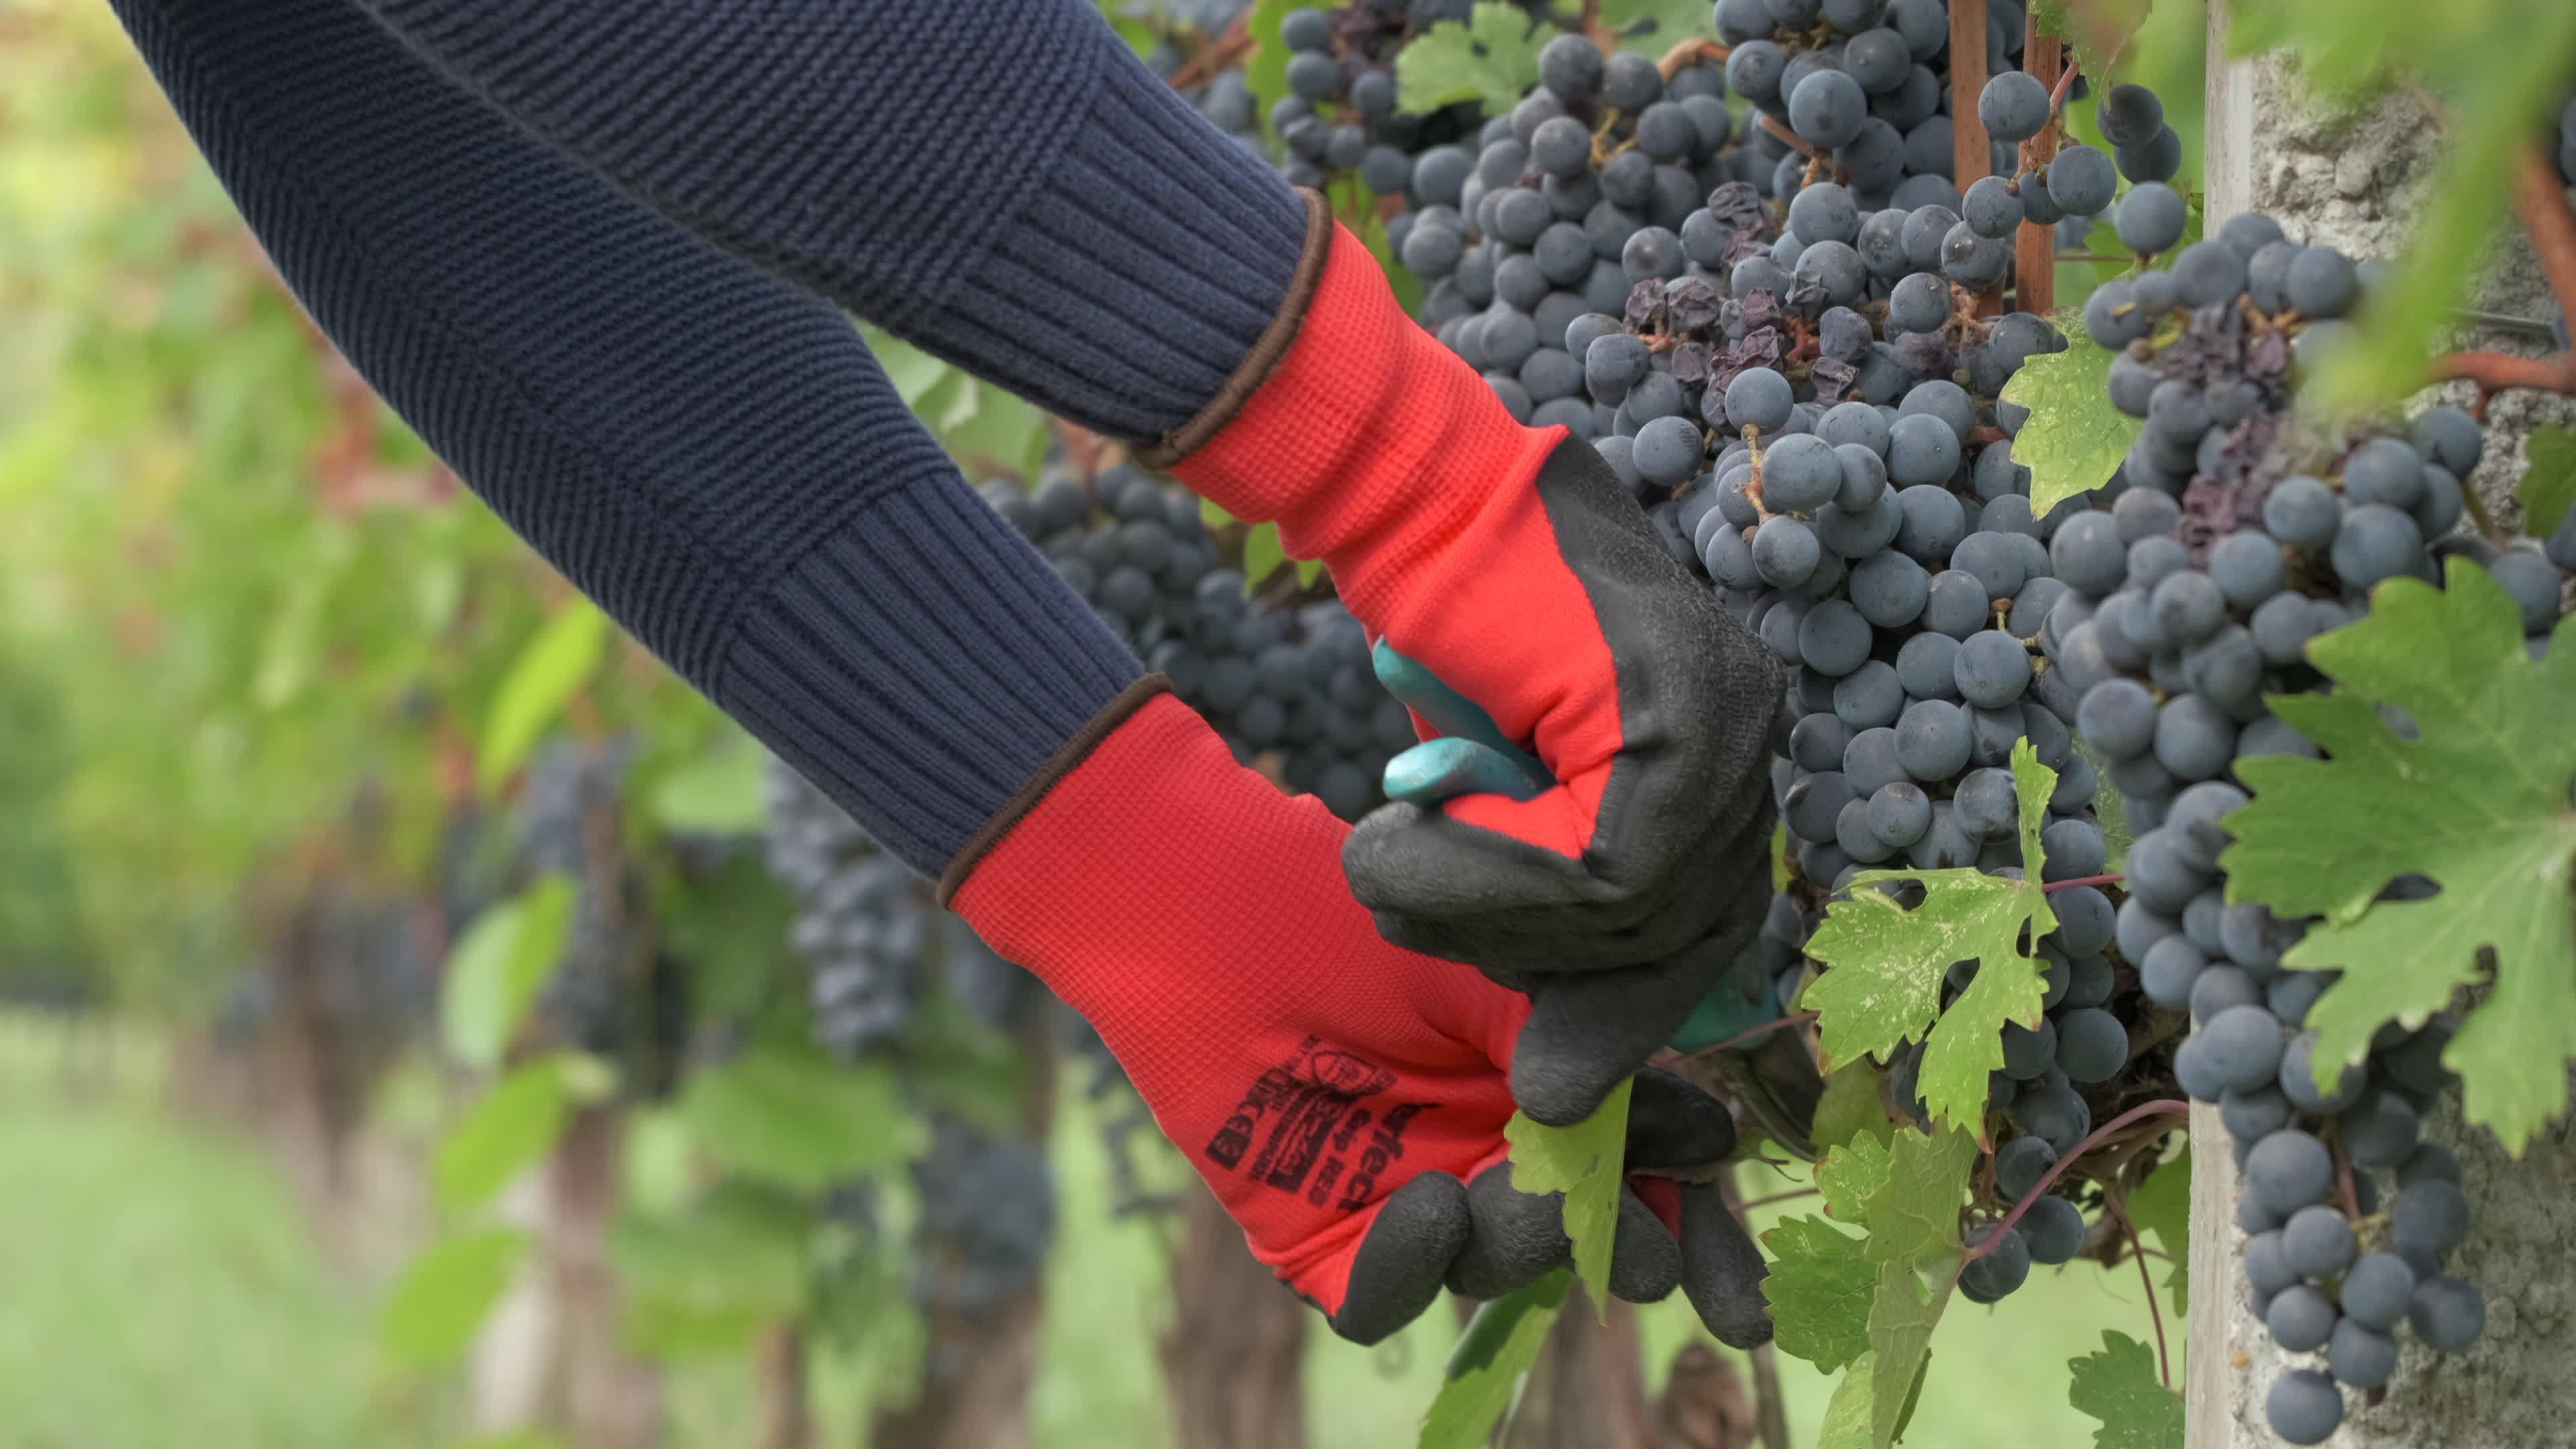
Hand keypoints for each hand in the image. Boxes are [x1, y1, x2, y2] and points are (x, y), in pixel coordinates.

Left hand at [947, 690, 1770, 1343]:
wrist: (1216, 905)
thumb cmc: (1353, 915)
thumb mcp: (1500, 977)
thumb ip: (1582, 1056)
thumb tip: (1678, 1152)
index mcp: (1540, 1086)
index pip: (1640, 1176)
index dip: (1695, 1233)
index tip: (1738, 1280)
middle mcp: (1483, 1153)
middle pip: (1578, 1243)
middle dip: (1626, 1255)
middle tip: (1645, 1247)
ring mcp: (1405, 1199)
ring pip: (1492, 1270)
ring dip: (1519, 1242)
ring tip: (1505, 1189)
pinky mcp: (1319, 1233)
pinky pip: (1379, 1299)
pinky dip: (1410, 1271)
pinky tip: (1429, 1206)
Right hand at [1146, 200, 1781, 1043]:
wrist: (1409, 504)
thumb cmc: (1448, 642)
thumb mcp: (1507, 806)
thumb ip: (1553, 920)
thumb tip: (1564, 1097)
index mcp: (1723, 755)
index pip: (1707, 933)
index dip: (1623, 1014)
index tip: (1551, 1088)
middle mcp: (1746, 732)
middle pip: (1675, 934)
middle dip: (1538, 958)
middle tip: (1410, 908)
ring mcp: (1722, 712)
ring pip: (1629, 911)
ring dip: (1484, 907)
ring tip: (1387, 854)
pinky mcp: (1670, 703)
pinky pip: (1597, 865)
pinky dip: (1482, 873)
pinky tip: (1398, 830)